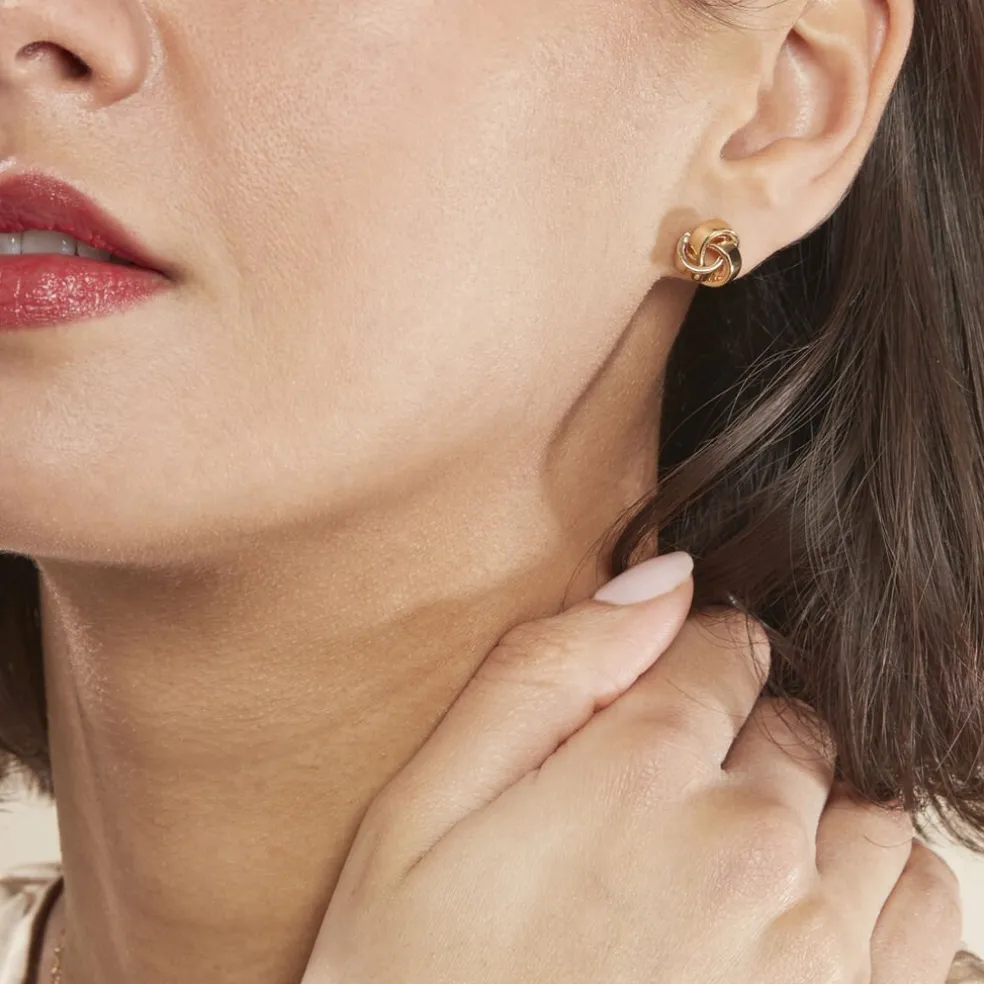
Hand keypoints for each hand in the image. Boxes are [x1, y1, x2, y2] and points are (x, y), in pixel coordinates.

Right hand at [306, 553, 964, 983]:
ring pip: (871, 814)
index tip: (654, 700)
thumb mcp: (423, 810)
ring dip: (817, 816)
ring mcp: (814, 954)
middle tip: (670, 794)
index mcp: (639, 775)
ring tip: (730, 861)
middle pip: (800, 726)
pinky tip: (797, 922)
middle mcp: (747, 853)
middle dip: (747, 735)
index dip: (689, 660)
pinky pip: (923, 920)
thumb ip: (542, 675)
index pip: (727, 646)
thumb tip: (660, 581)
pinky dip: (878, 900)